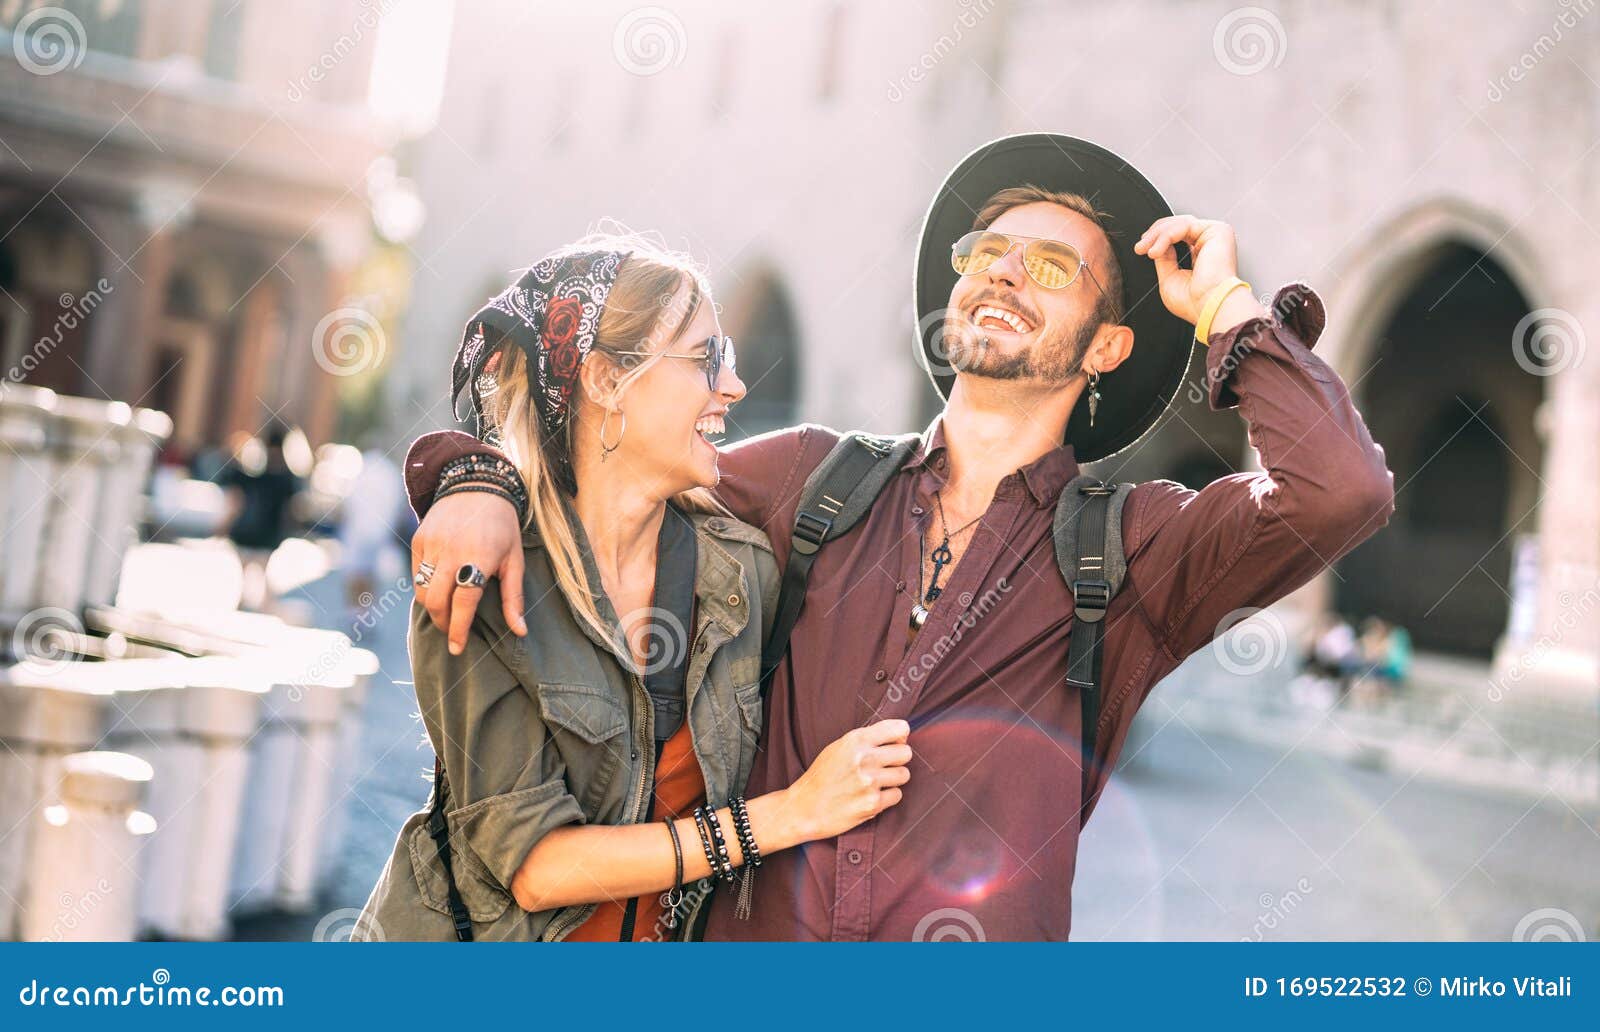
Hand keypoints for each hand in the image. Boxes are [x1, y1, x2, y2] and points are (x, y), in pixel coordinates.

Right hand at [412, 490, 526, 653]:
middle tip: (452, 631)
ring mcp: (432, 544)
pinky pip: (417, 573)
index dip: (458, 629)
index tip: (457, 648)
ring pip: (421, 590)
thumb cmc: (502, 527)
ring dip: (432, 608)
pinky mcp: (419, 539)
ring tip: (446, 612)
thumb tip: (520, 631)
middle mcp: (451, 552)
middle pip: (436, 601)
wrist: (477, 486)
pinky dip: (424, 587)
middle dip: (442, 623)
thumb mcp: (515, 560)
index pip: (463, 603)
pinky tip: (439, 589)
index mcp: (479, 558)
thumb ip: (514, 598)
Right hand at [782, 719, 912, 840]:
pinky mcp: (872, 804)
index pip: (899, 728)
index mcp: (855, 740)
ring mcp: (869, 782)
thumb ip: (866, 740)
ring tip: (874, 783)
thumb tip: (899, 736)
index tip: (893, 743)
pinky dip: (887, 797)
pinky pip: (897, 795)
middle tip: (884, 766)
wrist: (804, 808)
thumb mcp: (838, 747)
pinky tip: (870, 797)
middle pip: (906, 753)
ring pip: (904, 774)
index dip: (900, 736)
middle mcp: (864, 758)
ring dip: (893, 779)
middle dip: (897, 759)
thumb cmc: (821, 777)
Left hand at [1134, 215, 1264, 331]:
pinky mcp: (1218, 231)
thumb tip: (1157, 244)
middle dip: (1154, 234)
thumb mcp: (1168, 277)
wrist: (1209, 307)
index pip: (1178, 236)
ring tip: (1145, 249)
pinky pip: (1184, 225)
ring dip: (1157, 235)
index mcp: (1202, 255)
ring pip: (1179, 224)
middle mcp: (1210, 244)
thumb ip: (1164, 257)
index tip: (1142, 247)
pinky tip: (1156, 250)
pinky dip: (1165, 236)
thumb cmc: (1195, 303)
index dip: (1158, 238)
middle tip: (1140, 247)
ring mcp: (1215, 236)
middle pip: (1178, 226)